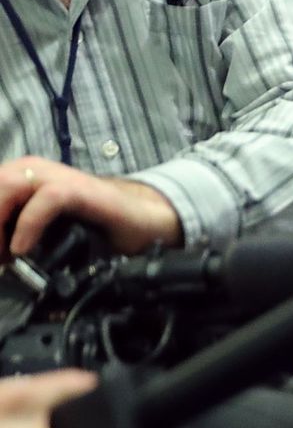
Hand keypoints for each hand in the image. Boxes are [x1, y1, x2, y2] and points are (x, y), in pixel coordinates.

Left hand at [1, 158, 181, 256]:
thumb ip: (14, 233)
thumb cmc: (93, 227)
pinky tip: (22, 249)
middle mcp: (36, 172)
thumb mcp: (41, 229)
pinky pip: (47, 198)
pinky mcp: (82, 190)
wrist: (143, 221)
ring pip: (8, 185)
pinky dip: (28, 224)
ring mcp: (59, 178)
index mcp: (22, 179)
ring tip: (4, 254)